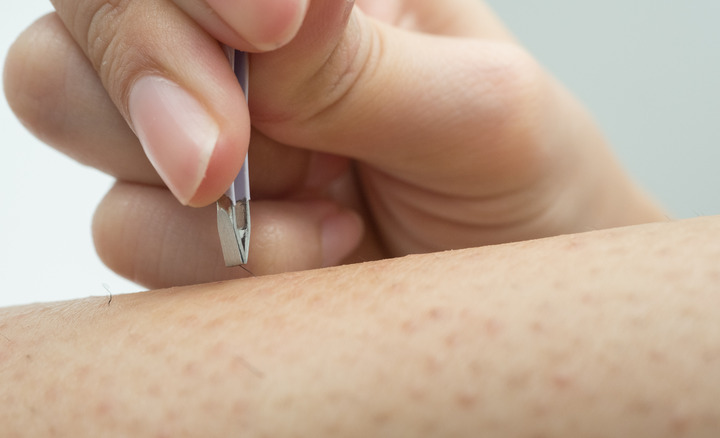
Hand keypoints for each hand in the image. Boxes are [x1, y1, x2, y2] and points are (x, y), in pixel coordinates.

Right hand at [4, 0, 663, 287]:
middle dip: (151, 79)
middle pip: (89, 27)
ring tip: (336, 219)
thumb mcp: (478, 114)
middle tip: (231, 151)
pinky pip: (128, 234)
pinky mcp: (190, 236)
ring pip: (80, 125)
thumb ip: (356, 66)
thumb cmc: (527, 190)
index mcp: (317, 1)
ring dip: (199, 194)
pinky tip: (323, 256)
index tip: (271, 25)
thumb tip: (267, 1)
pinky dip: (216, 259)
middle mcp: (244, 62)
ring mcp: (207, 146)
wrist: (523, 306)